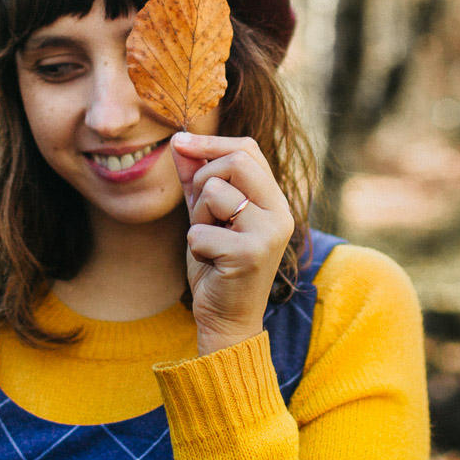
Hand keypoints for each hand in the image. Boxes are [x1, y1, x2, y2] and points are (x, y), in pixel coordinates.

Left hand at [169, 132, 293, 355]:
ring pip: (215, 192)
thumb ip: (196, 178)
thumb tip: (179, 140)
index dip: (211, 142)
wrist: (226, 318)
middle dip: (203, 179)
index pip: (247, 149)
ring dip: (197, 216)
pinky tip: (210, 262)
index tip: (179, 143)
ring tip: (209, 241)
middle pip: (235, 161)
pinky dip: (195, 245)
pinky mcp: (249, 255)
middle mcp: (280, 213)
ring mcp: (269, 234)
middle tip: (201, 211)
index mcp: (274, 200)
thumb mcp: (205, 214)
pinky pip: (200, 230)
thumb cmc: (216, 264)